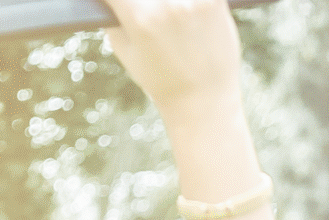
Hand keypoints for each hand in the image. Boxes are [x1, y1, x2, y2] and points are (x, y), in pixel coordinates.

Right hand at [103, 0, 246, 124]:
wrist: (204, 100)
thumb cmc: (160, 78)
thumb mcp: (124, 48)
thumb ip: (113, 12)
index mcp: (140, 16)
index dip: (115, 0)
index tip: (118, 4)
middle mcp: (168, 4)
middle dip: (144, 2)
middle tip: (145, 9)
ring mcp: (194, 1)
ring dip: (164, 4)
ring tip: (167, 16)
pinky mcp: (215, 0)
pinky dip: (188, 2)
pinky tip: (185, 10)